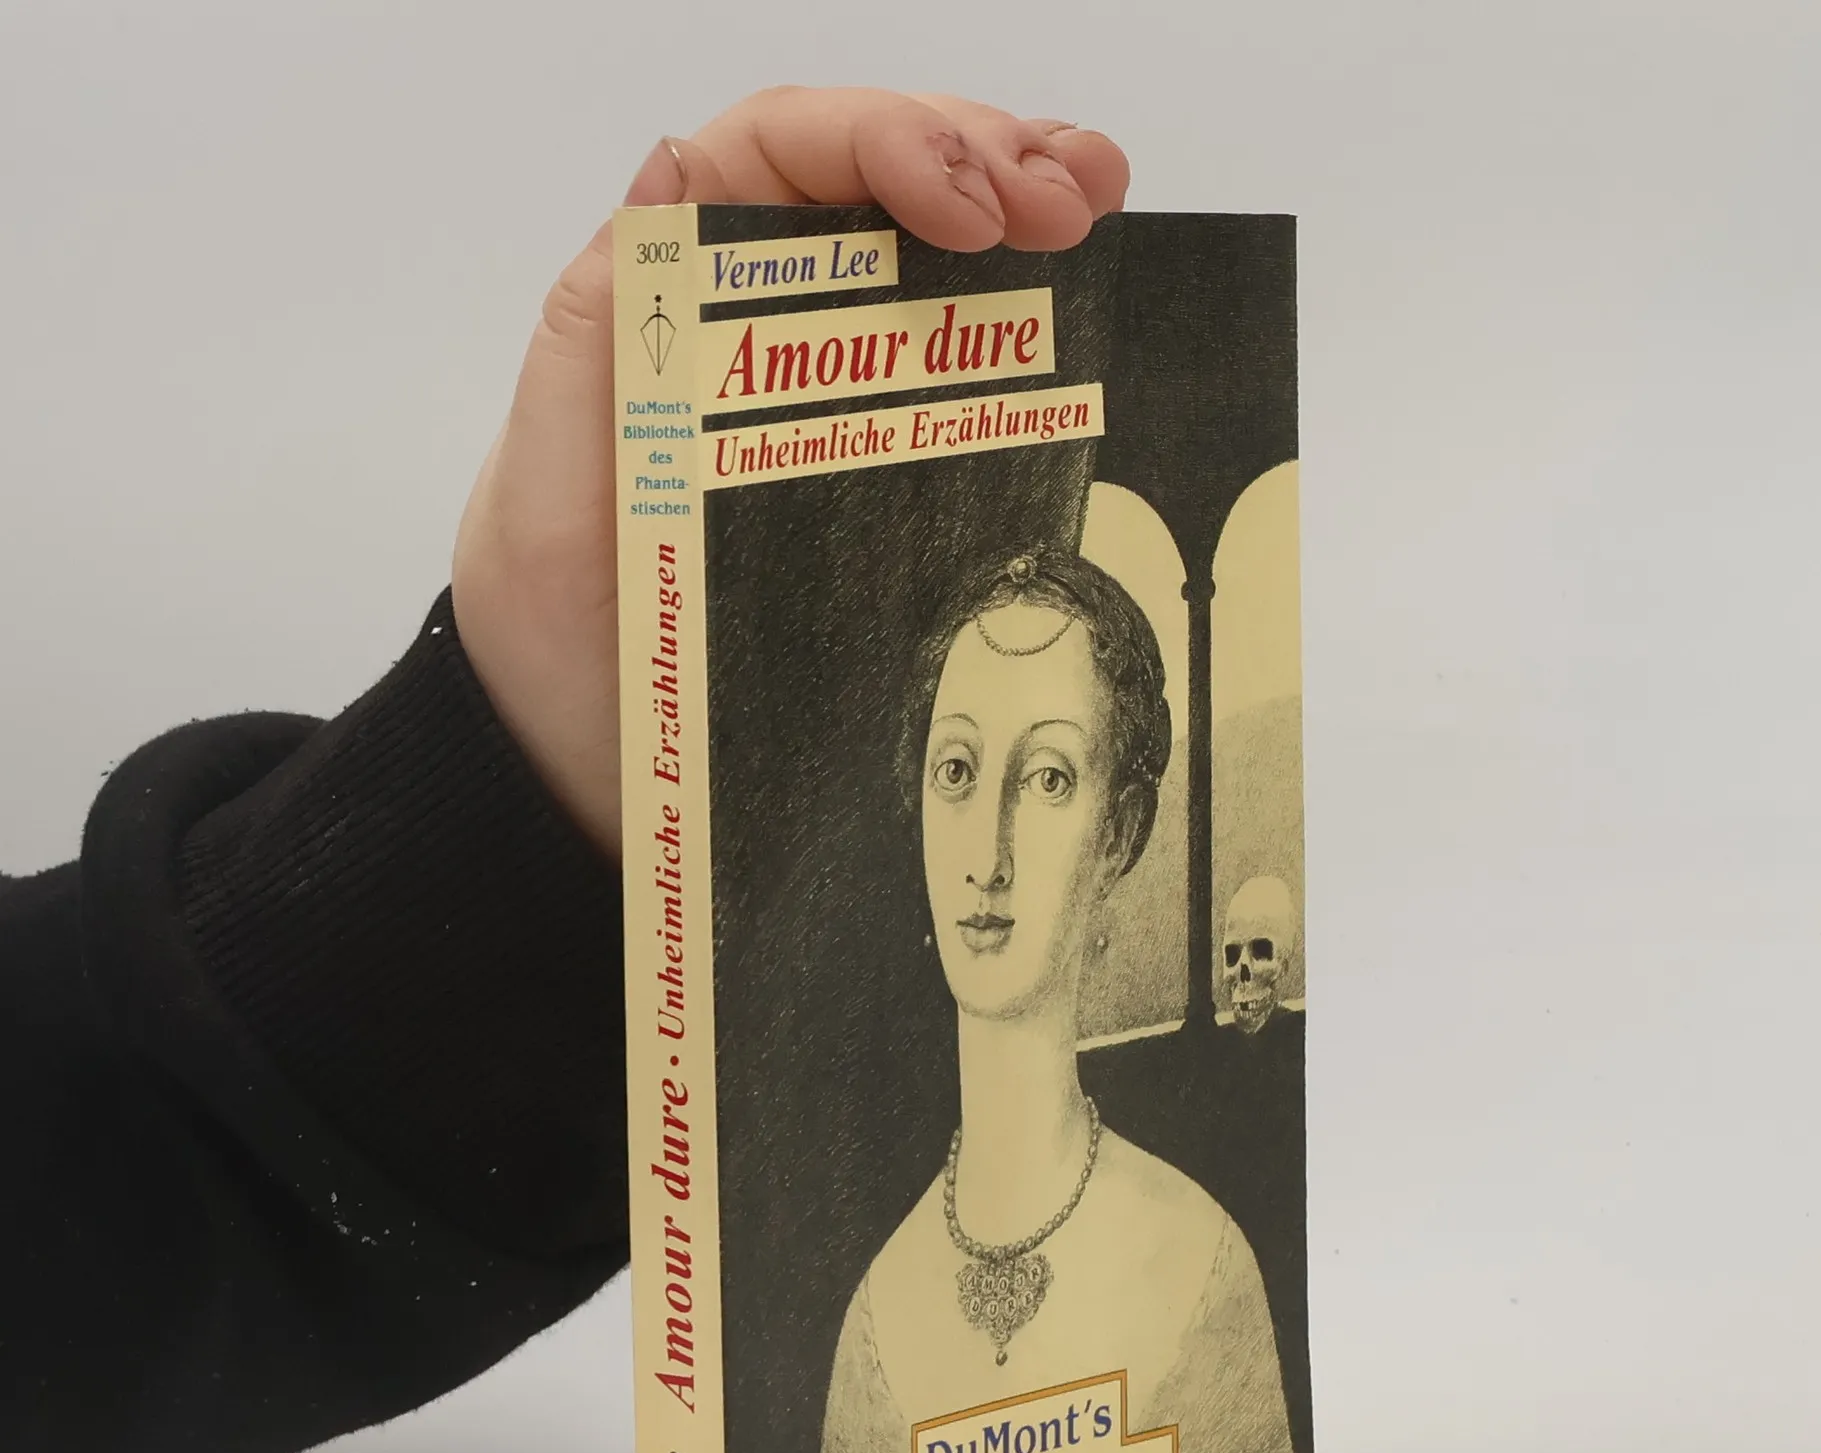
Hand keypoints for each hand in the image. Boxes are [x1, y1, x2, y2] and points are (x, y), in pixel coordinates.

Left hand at [450, 88, 1129, 857]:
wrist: (581, 766)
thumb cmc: (552, 640)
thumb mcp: (546, 491)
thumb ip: (593, 338)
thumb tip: (672, 165)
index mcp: (670, 303)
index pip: (779, 161)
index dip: (884, 144)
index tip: (969, 210)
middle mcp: (748, 327)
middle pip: (873, 183)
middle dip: (982, 158)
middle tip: (1076, 206)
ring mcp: (818, 395)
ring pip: (923, 252)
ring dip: (1021, 195)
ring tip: (1099, 202)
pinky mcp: (867, 472)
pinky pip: (947, 366)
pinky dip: (1021, 310)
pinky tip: (1083, 287)